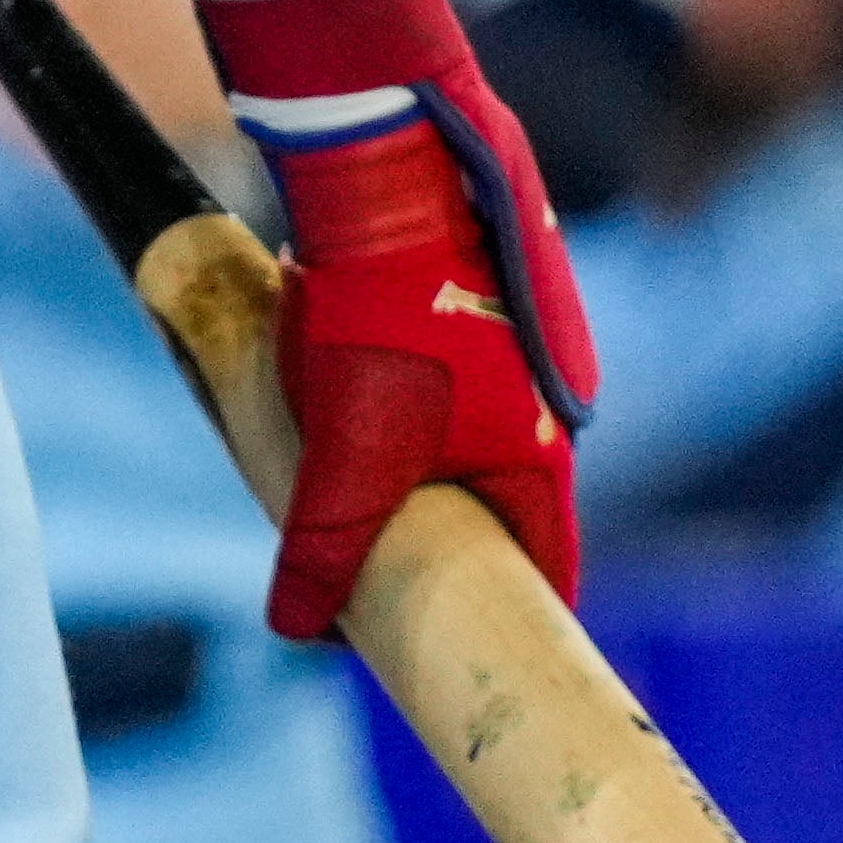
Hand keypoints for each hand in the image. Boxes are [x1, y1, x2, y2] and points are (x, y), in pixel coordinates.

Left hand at [219, 0, 595, 638]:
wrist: (380, 181)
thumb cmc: (383, 319)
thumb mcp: (349, 450)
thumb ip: (327, 544)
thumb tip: (299, 631)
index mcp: (540, 460)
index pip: (544, 571)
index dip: (507, 621)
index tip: (468, 662)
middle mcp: (542, 416)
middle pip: (495, 516)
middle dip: (439, 552)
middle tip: (377, 590)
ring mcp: (508, 368)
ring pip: (458, 454)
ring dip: (408, 483)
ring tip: (341, 504)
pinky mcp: (466, 325)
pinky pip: (432, 401)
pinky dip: (391, 425)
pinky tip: (333, 420)